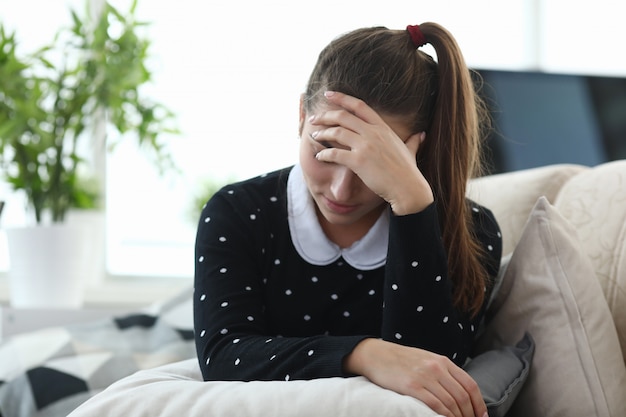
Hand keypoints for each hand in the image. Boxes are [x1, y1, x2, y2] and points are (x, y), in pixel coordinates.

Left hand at [311, 91, 433, 214]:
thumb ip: (413, 140)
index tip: (329, 94)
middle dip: (325, 115)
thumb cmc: (409, 172)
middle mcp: (373, 133)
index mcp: (383, 127)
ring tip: (314, 136)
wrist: (408, 188)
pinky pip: (335, 154)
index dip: (342, 98)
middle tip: (314, 119)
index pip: (359, 106)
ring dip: (322, 133)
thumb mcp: (411, 150)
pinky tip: (319, 156)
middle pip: (343, 116)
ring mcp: (366, 146)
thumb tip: (421, 134)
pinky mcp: (358, 161)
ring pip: (336, 132)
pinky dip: (324, 154)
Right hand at [344, 338, 486, 416]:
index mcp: (443, 361)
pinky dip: (443, 416)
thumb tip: (459, 392)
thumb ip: (443, 372)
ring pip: (451, 403)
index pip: (470, 385)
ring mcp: (425, 377)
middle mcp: (437, 368)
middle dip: (469, 415)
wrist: (376, 354)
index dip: (479, 404)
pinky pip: (435, 405)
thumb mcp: (426, 360)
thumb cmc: (401, 360)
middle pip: (462, 397)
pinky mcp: (412, 386)